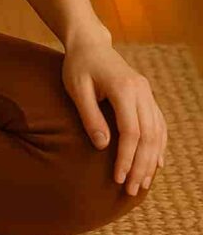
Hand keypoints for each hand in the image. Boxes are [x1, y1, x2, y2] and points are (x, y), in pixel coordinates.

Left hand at [61, 38, 166, 194]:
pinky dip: (159, 145)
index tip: (119, 179)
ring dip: (152, 160)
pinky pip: (159, 124)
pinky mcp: (146, 95)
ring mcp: (147, 92)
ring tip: (143, 184)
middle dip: (141, 166)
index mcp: (124, 88)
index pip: (131, 132)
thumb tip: (103, 146)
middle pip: (148, 136)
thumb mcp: (76, 88)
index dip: (127, 158)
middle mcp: (141, 90)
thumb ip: (90, 116)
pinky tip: (157, 163)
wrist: (90, 43)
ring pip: (157, 132)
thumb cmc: (78, 65)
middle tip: (132, 190)